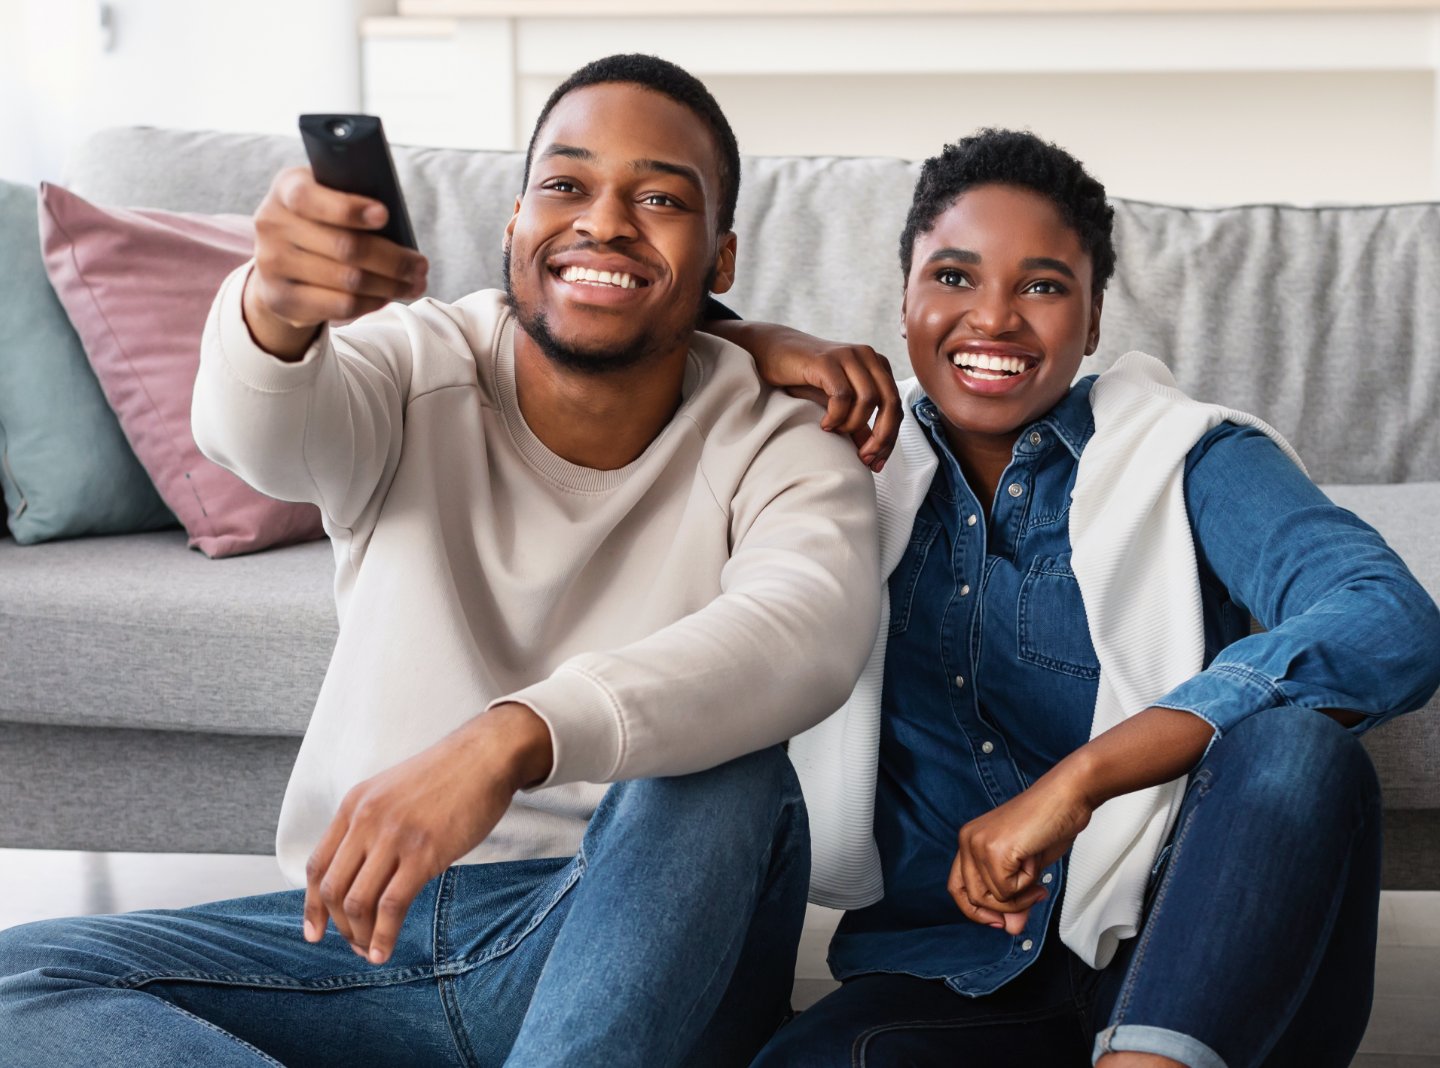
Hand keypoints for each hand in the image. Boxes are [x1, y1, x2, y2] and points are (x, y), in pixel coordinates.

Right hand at [243, 166, 428, 357]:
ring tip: (415, 283)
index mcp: (286, 189)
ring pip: (349, 280)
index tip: (385, 215)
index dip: (348, 208)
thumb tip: (398, 224)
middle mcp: (272, 224)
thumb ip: (353, 199)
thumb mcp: (327, 198)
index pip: (309, 198)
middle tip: (421, 265)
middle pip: (344, 247)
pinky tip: (389, 296)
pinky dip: (373, 302)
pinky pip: (341, 305)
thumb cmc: (320, 222)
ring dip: (391, 285)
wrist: (279, 261)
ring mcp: (272, 263)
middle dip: (393, 259)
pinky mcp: (281, 298)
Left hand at [302, 702, 551, 964]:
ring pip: (357, 901)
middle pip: (333, 888)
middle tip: (354, 944)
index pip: (318, 865)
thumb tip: (364, 870)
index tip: (315, 932)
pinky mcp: (424, 853)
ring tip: (371, 951)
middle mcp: (366, 820)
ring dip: (360, 936)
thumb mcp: (393, 791)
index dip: (312, 905)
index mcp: (354, 805)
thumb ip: (371, 824)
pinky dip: (384, 936)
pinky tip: (384, 951)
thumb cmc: (447, 776)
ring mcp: (394, 837)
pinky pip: (392, 905)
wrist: (485, 756)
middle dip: (338, 926)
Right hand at [707, 321, 901, 470]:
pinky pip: (842, 395)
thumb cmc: (806, 378)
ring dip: (853, 424)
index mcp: (876, 365)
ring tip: (835, 432)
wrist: (773, 351)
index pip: (896, 406)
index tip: (875, 465)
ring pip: (869, 399)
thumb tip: (874, 455)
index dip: (890, 438)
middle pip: (890, 402)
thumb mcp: (837, 402)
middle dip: (881, 437)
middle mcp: (867, 356)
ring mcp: (847, 355)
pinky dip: (836, 416)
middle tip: (862, 458)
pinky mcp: (826, 360)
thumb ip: (857, 422)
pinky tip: (825, 424)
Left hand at [948, 770, 1092, 934]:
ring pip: (990, 898)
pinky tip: (1035, 862)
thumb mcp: (1027, 869)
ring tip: (1037, 877)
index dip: (976, 911)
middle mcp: (967, 840)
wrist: (1068, 795)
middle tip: (1033, 897)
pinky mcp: (995, 850)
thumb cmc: (1050, 823)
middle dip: (1004, 909)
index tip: (1002, 921)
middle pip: (972, 898)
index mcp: (969, 841)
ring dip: (1019, 898)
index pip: (957, 888)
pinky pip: (1007, 891)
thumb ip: (1014, 898)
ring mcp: (978, 844)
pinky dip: (1027, 886)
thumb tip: (1011, 929)